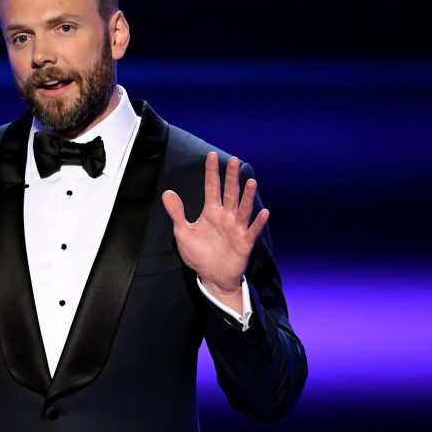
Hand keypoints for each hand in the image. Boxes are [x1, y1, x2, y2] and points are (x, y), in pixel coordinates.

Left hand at [161, 153, 268, 307]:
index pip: (212, 188)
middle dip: (231, 177)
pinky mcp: (244, 243)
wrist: (211, 276)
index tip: (211, 155)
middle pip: (230, 193)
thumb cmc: (199, 254)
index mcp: (211, 212)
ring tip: (251, 181)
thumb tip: (167, 192)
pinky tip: (264, 212)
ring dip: (247, 196)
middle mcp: (226, 217)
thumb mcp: (183, 232)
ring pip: (243, 209)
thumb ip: (177, 213)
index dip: (211, 172)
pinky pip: (252, 231)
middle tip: (233, 160)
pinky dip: (258, 222)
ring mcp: (236, 229)